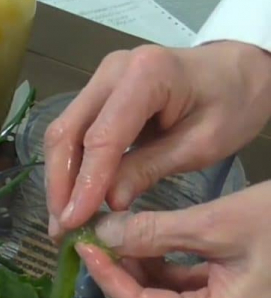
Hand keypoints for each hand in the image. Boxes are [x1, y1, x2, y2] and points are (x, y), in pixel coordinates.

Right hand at [44, 41, 270, 237]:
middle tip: (61, 227)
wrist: (238, 71)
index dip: (85, 182)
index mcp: (146, 75)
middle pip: (67, 132)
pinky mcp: (97, 93)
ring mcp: (100, 79)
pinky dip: (70, 167)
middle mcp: (112, 71)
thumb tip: (107, 204)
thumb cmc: (232, 104)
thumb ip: (149, 169)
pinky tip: (71, 196)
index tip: (74, 221)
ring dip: (59, 178)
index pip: (102, 137)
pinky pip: (73, 132)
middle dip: (60, 184)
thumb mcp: (200, 144)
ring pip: (62, 133)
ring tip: (63, 218)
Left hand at [76, 181, 270, 297]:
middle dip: (118, 276)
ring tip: (119, 236)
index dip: (106, 276)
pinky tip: (148, 243)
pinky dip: (161, 272)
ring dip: (136, 273)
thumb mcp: (216, 223)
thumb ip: (154, 233)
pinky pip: (184, 297)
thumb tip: (103, 233)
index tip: (84, 245)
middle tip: (98, 239)